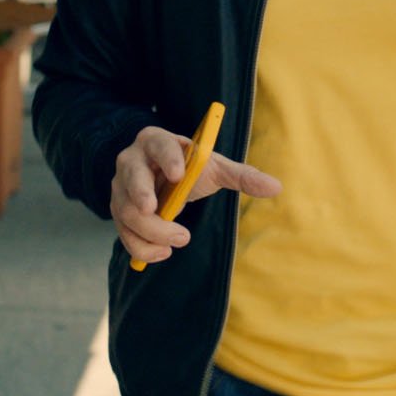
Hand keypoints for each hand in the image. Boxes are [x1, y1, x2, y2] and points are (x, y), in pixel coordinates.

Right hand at [109, 126, 281, 265]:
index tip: (179, 174)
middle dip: (143, 196)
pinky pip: (124, 233)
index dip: (167, 158)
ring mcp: (120, 187)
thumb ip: (242, 176)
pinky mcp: (119, 212)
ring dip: (149, 231)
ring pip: (126, 210)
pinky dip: (141, 247)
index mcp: (155, 141)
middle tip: (160, 213)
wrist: (164, 179)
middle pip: (131, 177)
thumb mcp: (214, 168)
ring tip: (179, 240)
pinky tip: (161, 254)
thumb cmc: (189, 167)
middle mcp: (132, 161)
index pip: (157, 144)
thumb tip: (276, 187)